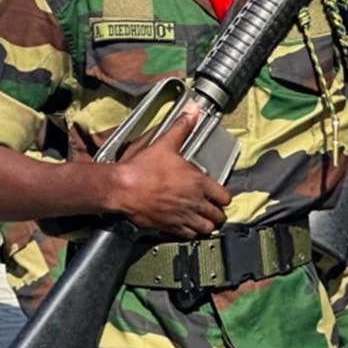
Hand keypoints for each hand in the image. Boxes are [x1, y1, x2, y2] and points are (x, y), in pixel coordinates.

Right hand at [108, 107, 231, 238]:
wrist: (123, 188)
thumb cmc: (143, 168)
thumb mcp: (164, 144)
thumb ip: (181, 128)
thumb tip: (192, 112)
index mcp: (198, 182)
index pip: (225, 197)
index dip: (222, 196)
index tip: (218, 194)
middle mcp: (195, 202)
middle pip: (218, 215)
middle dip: (216, 212)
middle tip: (211, 208)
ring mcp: (184, 216)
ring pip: (206, 227)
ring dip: (206, 223)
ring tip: (202, 219)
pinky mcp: (171, 227)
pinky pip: (190, 235)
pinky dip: (191, 232)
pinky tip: (186, 225)